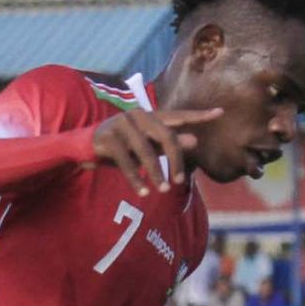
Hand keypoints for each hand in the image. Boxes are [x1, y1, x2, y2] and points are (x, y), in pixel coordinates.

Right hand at [90, 107, 221, 195]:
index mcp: (150, 116)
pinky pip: (126, 161)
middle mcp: (137, 115)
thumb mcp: (148, 147)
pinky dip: (136, 178)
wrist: (84, 147)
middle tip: (180, 181)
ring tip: (164, 190)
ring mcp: (121, 124)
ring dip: (156, 172)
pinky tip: (144, 192)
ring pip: (146, 150)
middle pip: (166, 136)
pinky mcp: (107, 137)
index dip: (199, 115)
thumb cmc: (122, 147)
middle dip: (175, 160)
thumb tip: (194, 141)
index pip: (178, 115)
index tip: (220, 114)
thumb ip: (168, 144)